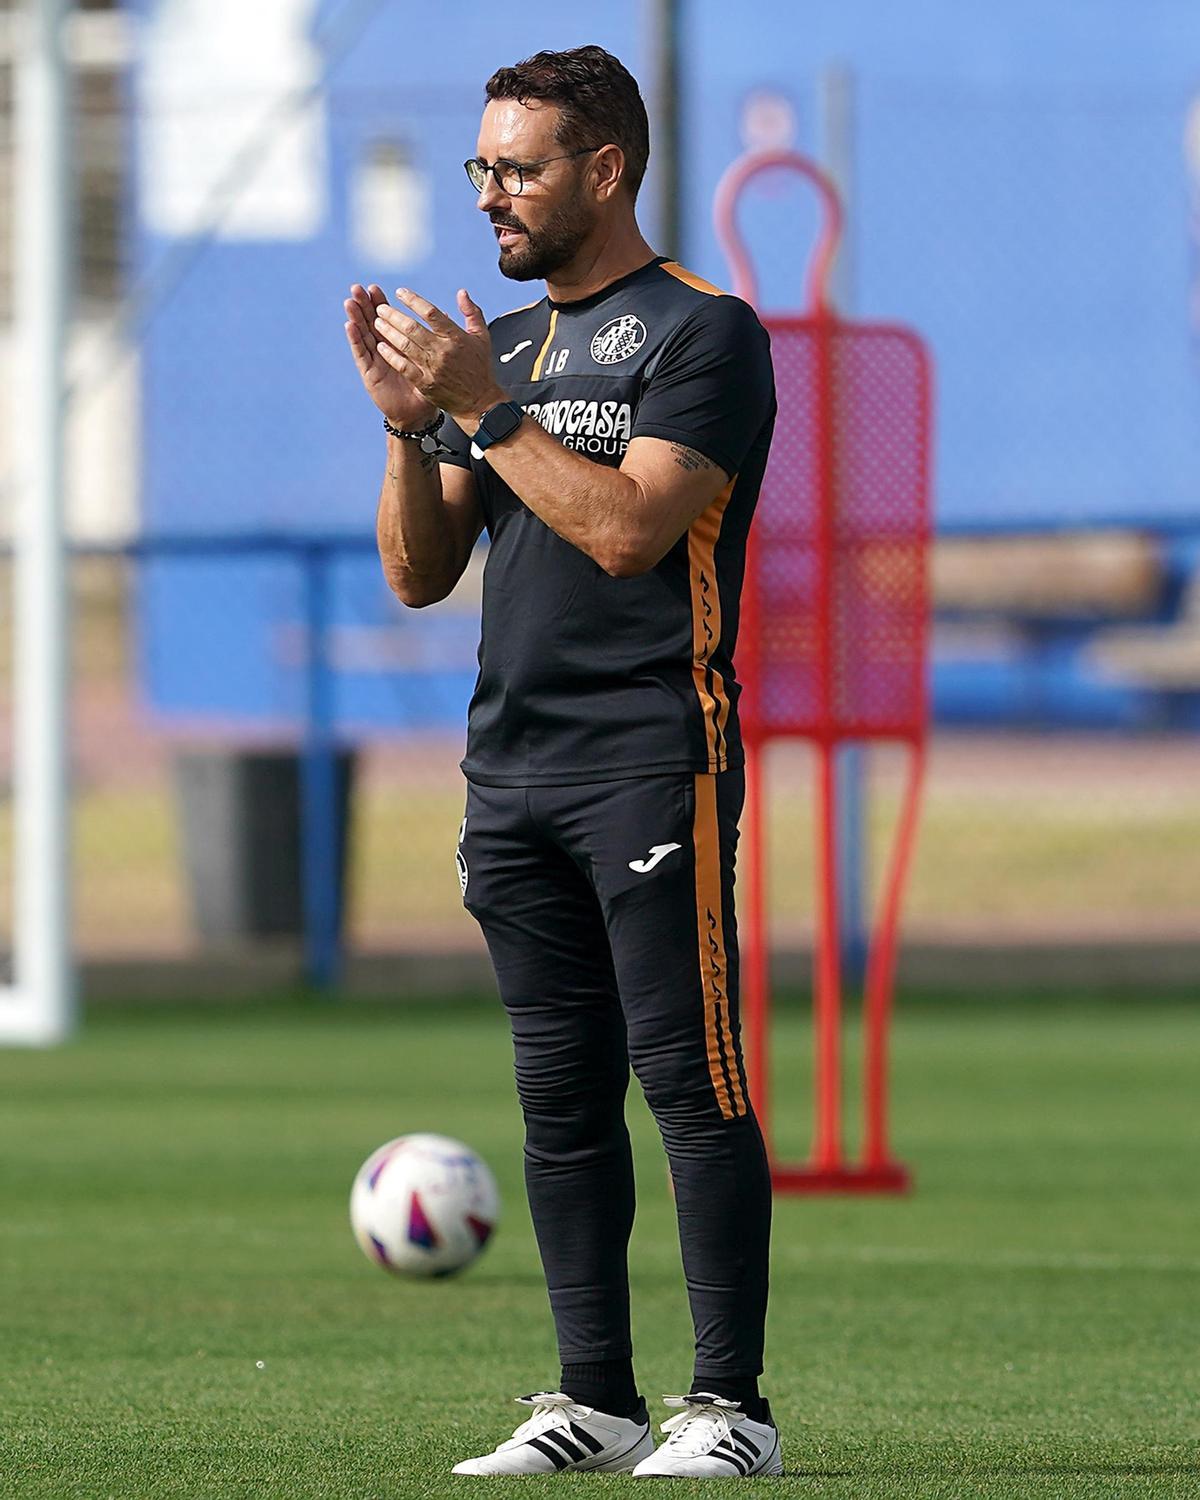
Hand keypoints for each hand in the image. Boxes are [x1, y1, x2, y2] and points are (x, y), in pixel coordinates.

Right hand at [344, 283, 438, 428]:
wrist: (418, 413)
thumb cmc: (426, 387)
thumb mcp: (433, 360)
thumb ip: (437, 337)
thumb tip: (444, 315)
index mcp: (398, 343)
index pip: (387, 318)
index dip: (380, 303)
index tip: (376, 288)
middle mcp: (383, 349)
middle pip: (371, 322)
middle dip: (364, 305)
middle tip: (359, 288)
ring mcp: (375, 360)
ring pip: (363, 334)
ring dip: (356, 317)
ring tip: (350, 301)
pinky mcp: (370, 373)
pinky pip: (361, 354)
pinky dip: (355, 339)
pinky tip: (349, 325)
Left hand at [372, 289, 505, 425]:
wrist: (479, 402)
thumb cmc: (479, 368)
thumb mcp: (482, 337)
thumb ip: (472, 312)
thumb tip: (462, 293)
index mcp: (456, 337)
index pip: (431, 313)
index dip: (413, 300)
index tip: (400, 293)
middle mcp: (443, 351)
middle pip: (412, 328)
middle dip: (393, 315)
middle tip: (380, 308)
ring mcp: (433, 368)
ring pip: (405, 345)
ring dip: (388, 332)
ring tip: (376, 323)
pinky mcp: (426, 383)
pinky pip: (404, 367)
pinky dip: (391, 356)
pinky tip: (380, 347)